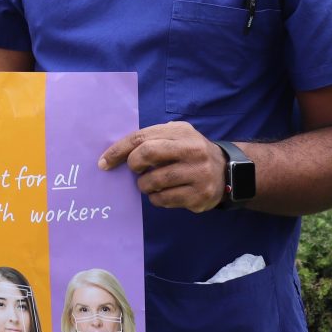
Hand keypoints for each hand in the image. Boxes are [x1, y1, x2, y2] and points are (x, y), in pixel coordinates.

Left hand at [99, 121, 227, 212]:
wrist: (227, 171)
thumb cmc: (190, 152)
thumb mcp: (176, 136)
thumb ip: (151, 139)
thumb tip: (117, 153)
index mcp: (181, 132)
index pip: (142, 137)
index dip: (118, 150)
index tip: (104, 162)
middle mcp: (192, 150)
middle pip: (148, 154)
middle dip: (133, 165)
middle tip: (135, 171)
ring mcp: (197, 174)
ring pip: (154, 181)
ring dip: (144, 185)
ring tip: (149, 183)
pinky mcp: (199, 195)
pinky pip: (164, 199)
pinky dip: (156, 198)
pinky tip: (162, 193)